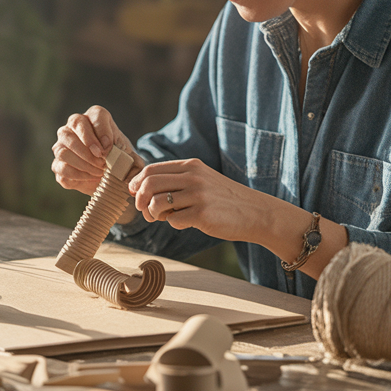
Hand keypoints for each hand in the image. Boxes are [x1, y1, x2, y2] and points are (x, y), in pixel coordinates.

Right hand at [51, 105, 142, 196]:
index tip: (109, 148)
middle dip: (89, 144)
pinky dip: (78, 175)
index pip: (95, 115)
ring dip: (83, 162)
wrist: (110, 177)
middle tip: (102, 161)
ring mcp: (62, 145)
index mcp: (95, 118)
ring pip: (64, 148)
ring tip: (100, 171)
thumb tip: (127, 168)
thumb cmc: (119, 160)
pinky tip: (91, 177)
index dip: (101, 130)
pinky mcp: (58, 165)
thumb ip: (133, 162)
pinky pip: (62, 167)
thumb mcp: (131, 159)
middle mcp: (74, 127)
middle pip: (74, 124)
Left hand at [127, 158, 267, 241]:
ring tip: (162, 218)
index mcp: (190, 166)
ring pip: (157, 203)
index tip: (135, 195)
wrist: (255, 212)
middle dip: (140, 200)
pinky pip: (173, 221)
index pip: (150, 170)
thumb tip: (141, 189)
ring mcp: (198, 195)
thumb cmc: (223, 198)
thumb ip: (176, 180)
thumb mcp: (202, 179)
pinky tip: (184, 222)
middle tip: (145, 211)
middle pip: (149, 185)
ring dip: (153, 215)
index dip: (137, 184)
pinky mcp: (202, 214)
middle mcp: (193, 177)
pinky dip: (173, 224)